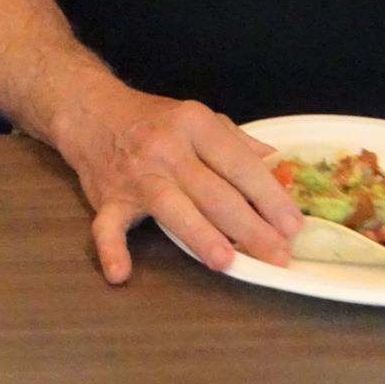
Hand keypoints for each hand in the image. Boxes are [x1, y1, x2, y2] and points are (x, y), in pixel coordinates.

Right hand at [62, 91, 302, 283]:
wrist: (90, 110)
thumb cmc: (153, 120)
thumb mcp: (198, 118)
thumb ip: (237, 143)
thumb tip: (278, 167)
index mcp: (194, 124)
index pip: (240, 164)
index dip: (270, 197)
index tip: (293, 226)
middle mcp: (166, 147)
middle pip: (213, 191)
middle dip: (250, 226)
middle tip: (278, 255)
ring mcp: (135, 174)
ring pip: (172, 206)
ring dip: (200, 234)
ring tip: (228, 261)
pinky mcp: (107, 198)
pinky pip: (107, 226)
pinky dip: (111, 249)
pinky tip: (120, 273)